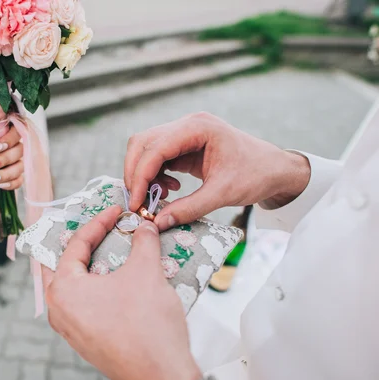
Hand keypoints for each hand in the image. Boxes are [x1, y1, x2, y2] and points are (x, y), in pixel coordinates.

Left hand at [0, 126, 23, 202]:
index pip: (14, 130)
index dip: (12, 138)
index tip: (0, 147)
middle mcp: (5, 149)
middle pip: (20, 150)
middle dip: (5, 159)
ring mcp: (8, 165)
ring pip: (20, 166)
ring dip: (7, 173)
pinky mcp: (8, 180)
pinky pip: (19, 181)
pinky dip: (11, 184)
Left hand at [45, 206, 201, 379]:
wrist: (160, 376)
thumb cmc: (147, 327)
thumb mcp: (146, 272)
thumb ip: (143, 242)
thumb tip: (145, 227)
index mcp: (63, 289)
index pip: (75, 245)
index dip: (98, 222)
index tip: (115, 212)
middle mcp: (59, 310)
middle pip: (67, 264)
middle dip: (85, 244)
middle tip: (102, 228)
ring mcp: (71, 329)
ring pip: (76, 286)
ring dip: (93, 266)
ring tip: (112, 251)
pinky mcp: (87, 341)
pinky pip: (85, 305)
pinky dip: (99, 288)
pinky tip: (118, 281)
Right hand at [124, 112, 310, 229]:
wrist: (275, 170)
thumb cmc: (256, 175)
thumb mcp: (223, 194)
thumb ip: (190, 208)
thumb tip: (158, 223)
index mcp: (198, 128)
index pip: (156, 148)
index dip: (140, 176)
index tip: (137, 202)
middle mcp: (187, 125)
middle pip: (143, 143)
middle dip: (136, 173)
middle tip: (138, 201)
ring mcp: (184, 133)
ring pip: (146, 149)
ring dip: (144, 175)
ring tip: (158, 198)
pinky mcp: (184, 145)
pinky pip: (157, 158)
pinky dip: (154, 176)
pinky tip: (168, 191)